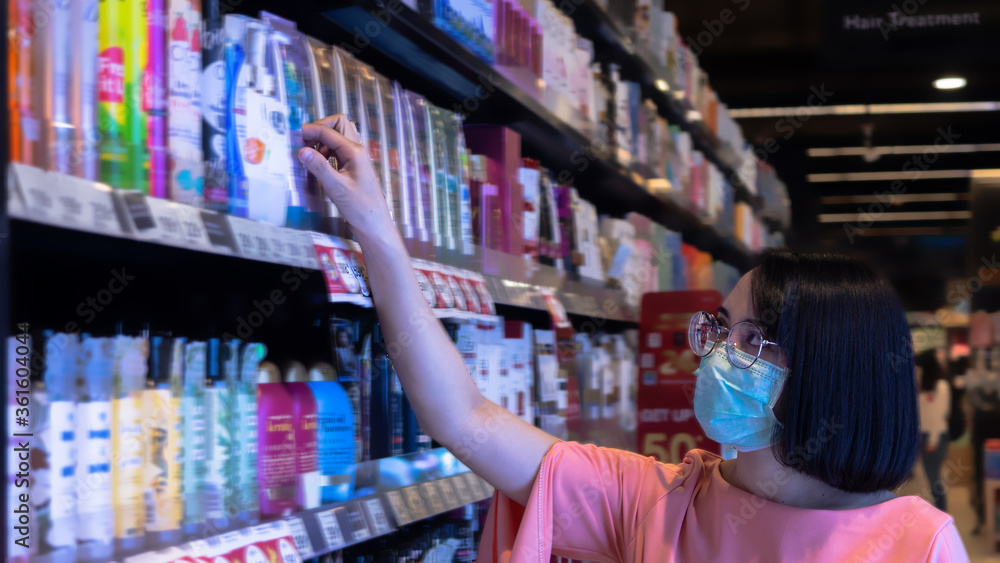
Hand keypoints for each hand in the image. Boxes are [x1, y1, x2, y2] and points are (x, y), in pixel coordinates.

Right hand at [298, 114, 392, 237]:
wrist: (374, 223)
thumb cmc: (359, 207)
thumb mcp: (336, 188)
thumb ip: (319, 167)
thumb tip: (301, 150)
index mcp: (355, 152)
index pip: (329, 131)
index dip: (310, 130)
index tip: (293, 135)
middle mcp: (357, 150)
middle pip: (338, 125)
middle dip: (320, 128)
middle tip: (305, 142)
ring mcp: (356, 157)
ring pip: (339, 136)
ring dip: (323, 140)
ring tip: (310, 154)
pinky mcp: (353, 165)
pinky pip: (339, 149)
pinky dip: (327, 150)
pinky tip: (319, 163)